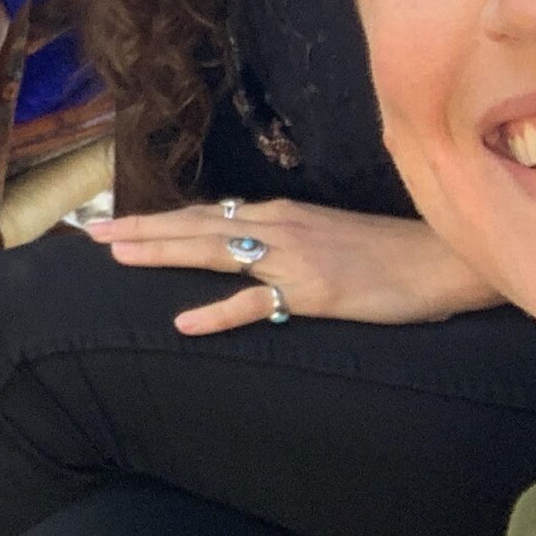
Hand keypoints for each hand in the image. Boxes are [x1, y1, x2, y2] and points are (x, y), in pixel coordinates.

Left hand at [85, 198, 504, 335]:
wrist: (444, 258)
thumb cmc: (387, 250)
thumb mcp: (322, 234)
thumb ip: (280, 237)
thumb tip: (239, 242)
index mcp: (278, 214)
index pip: (202, 213)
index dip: (155, 218)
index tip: (112, 222)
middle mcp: (277, 227)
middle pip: (194, 225)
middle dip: (140, 229)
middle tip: (91, 234)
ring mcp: (292, 258)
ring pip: (213, 251)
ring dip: (161, 252)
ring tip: (117, 258)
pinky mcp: (314, 293)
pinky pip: (258, 303)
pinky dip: (218, 313)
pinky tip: (183, 322)